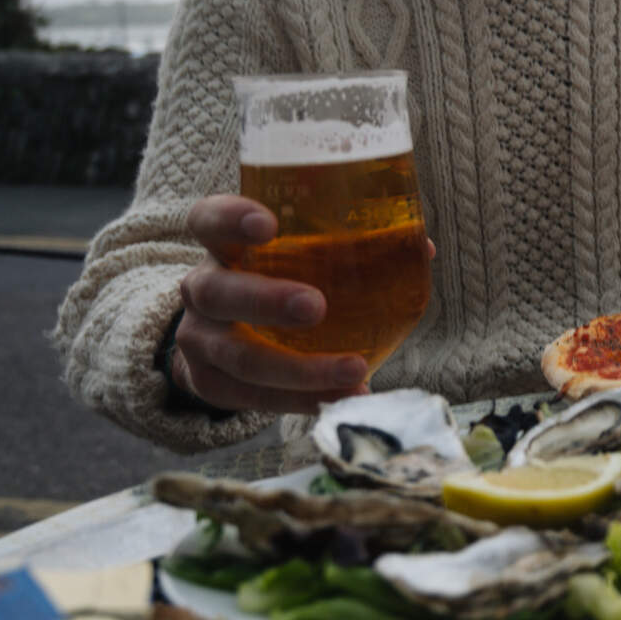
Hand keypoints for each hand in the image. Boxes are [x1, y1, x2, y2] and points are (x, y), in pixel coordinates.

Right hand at [172, 195, 369, 413]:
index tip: (268, 224)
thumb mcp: (298, 259)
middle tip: (316, 306)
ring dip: (300, 368)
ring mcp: (199, 340)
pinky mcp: (209, 383)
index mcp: (223, 247)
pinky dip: (300, 400)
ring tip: (354, 368)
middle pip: (217, 291)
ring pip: (239, 357)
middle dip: (266, 300)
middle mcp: (201, 289)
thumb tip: (421, 247)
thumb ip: (349, 248)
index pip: (209, 220)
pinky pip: (254, 397)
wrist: (225, 340)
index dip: (231, 219)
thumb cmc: (279, 284)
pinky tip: (342, 397)